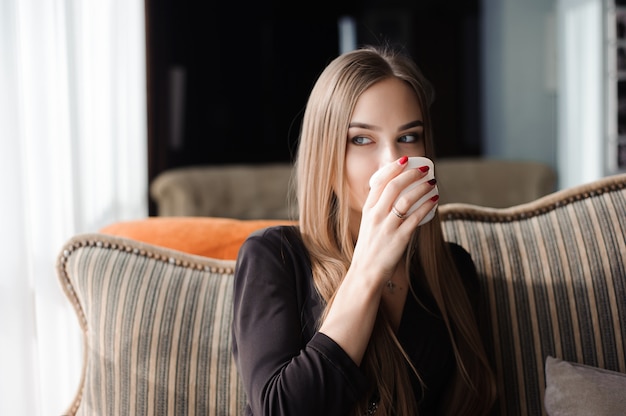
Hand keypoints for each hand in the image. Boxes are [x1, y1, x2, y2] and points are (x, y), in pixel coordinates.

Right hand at [354, 156, 438, 282]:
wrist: (366, 272)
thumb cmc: (370, 248)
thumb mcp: (368, 224)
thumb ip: (378, 209)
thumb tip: (397, 194)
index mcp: (368, 209)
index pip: (379, 182)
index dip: (393, 168)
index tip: (404, 159)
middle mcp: (376, 216)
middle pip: (394, 187)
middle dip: (411, 174)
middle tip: (424, 169)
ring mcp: (387, 227)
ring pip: (406, 200)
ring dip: (421, 188)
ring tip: (433, 183)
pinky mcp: (399, 239)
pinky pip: (416, 218)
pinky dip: (427, 207)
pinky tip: (434, 200)